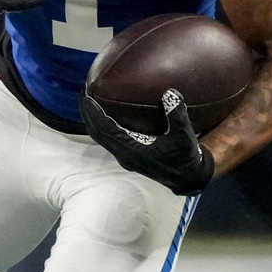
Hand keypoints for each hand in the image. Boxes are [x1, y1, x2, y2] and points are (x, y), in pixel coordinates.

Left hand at [79, 89, 214, 196]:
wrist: (187, 177)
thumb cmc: (185, 157)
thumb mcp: (184, 136)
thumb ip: (177, 115)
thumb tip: (170, 93)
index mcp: (131, 150)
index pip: (104, 129)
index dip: (93, 112)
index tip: (86, 95)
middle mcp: (124, 155)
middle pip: (97, 133)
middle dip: (88, 114)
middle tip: (83, 93)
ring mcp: (126, 156)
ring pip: (102, 137)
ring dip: (94, 120)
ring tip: (90, 101)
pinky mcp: (130, 155)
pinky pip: (110, 138)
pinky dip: (104, 125)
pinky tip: (108, 113)